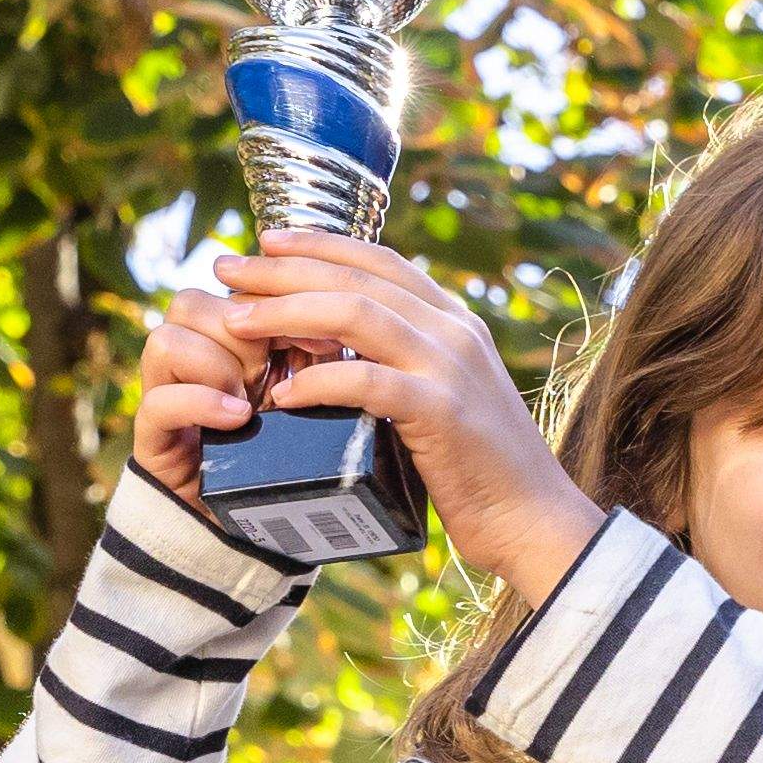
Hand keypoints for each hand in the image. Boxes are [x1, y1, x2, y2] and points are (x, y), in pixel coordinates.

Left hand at [140, 236, 595, 591]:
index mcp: (456, 321)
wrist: (534, 521)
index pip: (380, 260)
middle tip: (227, 271)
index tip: (267, 241)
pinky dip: (317, 382)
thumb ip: (403, 368)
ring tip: (236, 321)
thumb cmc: (480, 472)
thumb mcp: (443, 400)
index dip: (320, 244)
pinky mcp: (442, 411)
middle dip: (283, 270)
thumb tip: (337, 356)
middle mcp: (455, 331)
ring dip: (286, 312)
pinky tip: (280, 395)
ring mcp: (451, 367)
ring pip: (355, 314)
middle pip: (356, 278)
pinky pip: (365, 381)